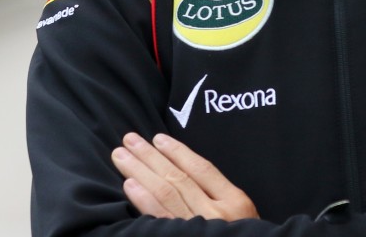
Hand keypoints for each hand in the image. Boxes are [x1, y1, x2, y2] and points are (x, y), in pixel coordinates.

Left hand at [111, 132, 258, 220]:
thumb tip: (183, 173)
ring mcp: (197, 227)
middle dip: (151, 157)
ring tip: (122, 156)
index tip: (157, 138)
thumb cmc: (243, 236)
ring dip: (141, 172)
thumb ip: (220, 197)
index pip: (202, 169)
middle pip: (178, 178)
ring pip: (165, 193)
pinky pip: (159, 218)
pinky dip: (143, 200)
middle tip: (129, 139)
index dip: (178, 152)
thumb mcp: (243, 217)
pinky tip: (130, 185)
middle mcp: (216, 212)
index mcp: (234, 201)